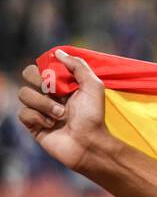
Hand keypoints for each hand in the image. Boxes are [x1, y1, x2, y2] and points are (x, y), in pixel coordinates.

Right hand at [16, 49, 107, 171]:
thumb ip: (78, 66)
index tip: (58, 75)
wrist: (88, 143)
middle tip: (55, 91)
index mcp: (62, 83)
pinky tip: (51, 125)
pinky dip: (38, 118)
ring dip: (44, 104)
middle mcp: (49, 93)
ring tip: (61, 115)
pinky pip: (23, 112)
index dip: (47, 67)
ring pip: (23, 93)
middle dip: (39, 81)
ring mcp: (39, 108)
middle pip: (27, 74)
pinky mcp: (32, 123)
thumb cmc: (93, 115)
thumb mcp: (93, 86)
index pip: (43, 65)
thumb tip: (57, 52)